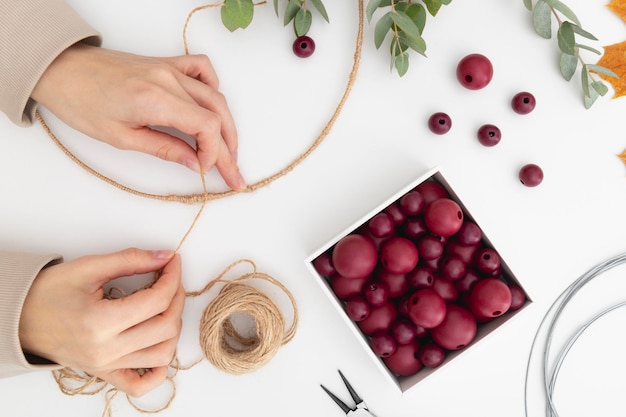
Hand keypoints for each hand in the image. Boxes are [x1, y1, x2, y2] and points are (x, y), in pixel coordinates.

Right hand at [19, 248, 184, 396]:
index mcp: (100, 322)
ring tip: (164, 307)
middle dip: (176, 298)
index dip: (172, 277)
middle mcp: (106, 350)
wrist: (19, 318)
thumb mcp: (89, 267)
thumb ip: (131, 260)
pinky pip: (140, 384)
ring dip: (173, 328)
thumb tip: (165, 257)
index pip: (157, 300)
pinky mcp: (104, 373)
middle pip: (166, 327)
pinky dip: (158, 370)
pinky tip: (158, 346)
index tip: (172, 262)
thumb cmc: (49, 292)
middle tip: (170, 279)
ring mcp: (106, 365)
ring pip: (162, 355)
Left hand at [32, 43, 245, 190]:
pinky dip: (213, 88)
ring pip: (215, 96)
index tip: (206, 170)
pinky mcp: (166, 64)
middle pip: (217, 114)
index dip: (213, 152)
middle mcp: (168, 80)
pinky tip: (212, 106)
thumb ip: (164, 149)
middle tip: (233, 173)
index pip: (206, 126)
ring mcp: (169, 69)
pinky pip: (202, 69)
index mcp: (155, 99)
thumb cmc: (82, 102)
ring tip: (228, 149)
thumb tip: (194, 163)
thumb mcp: (121, 137)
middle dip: (229, 147)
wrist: (61, 69)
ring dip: (227, 124)